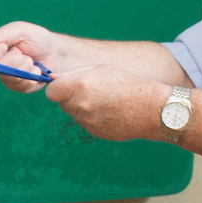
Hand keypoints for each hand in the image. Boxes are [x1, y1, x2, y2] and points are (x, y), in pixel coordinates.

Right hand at [0, 21, 68, 91]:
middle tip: (24, 53)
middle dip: (14, 60)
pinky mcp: (20, 87)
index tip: (4, 47)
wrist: (56, 52)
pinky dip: (33, 76)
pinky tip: (37, 70)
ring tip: (32, 60)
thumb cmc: (37, 39)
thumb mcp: (20, 30)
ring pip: (11, 77)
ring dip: (25, 67)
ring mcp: (8, 78)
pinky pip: (22, 85)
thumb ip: (1, 34)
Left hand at [42, 66, 164, 142]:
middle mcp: (80, 106)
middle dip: (70, 97)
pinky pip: (86, 123)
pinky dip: (93, 118)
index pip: (51, 92)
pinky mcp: (94, 132)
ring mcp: (87, 122)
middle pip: (62, 103)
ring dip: (82, 108)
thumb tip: (52, 79)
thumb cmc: (127, 83)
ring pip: (74, 114)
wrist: (150, 108)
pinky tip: (109, 111)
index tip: (66, 86)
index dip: (58, 88)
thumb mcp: (100, 69)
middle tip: (91, 91)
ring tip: (104, 101)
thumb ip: (74, 74)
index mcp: (79, 86)